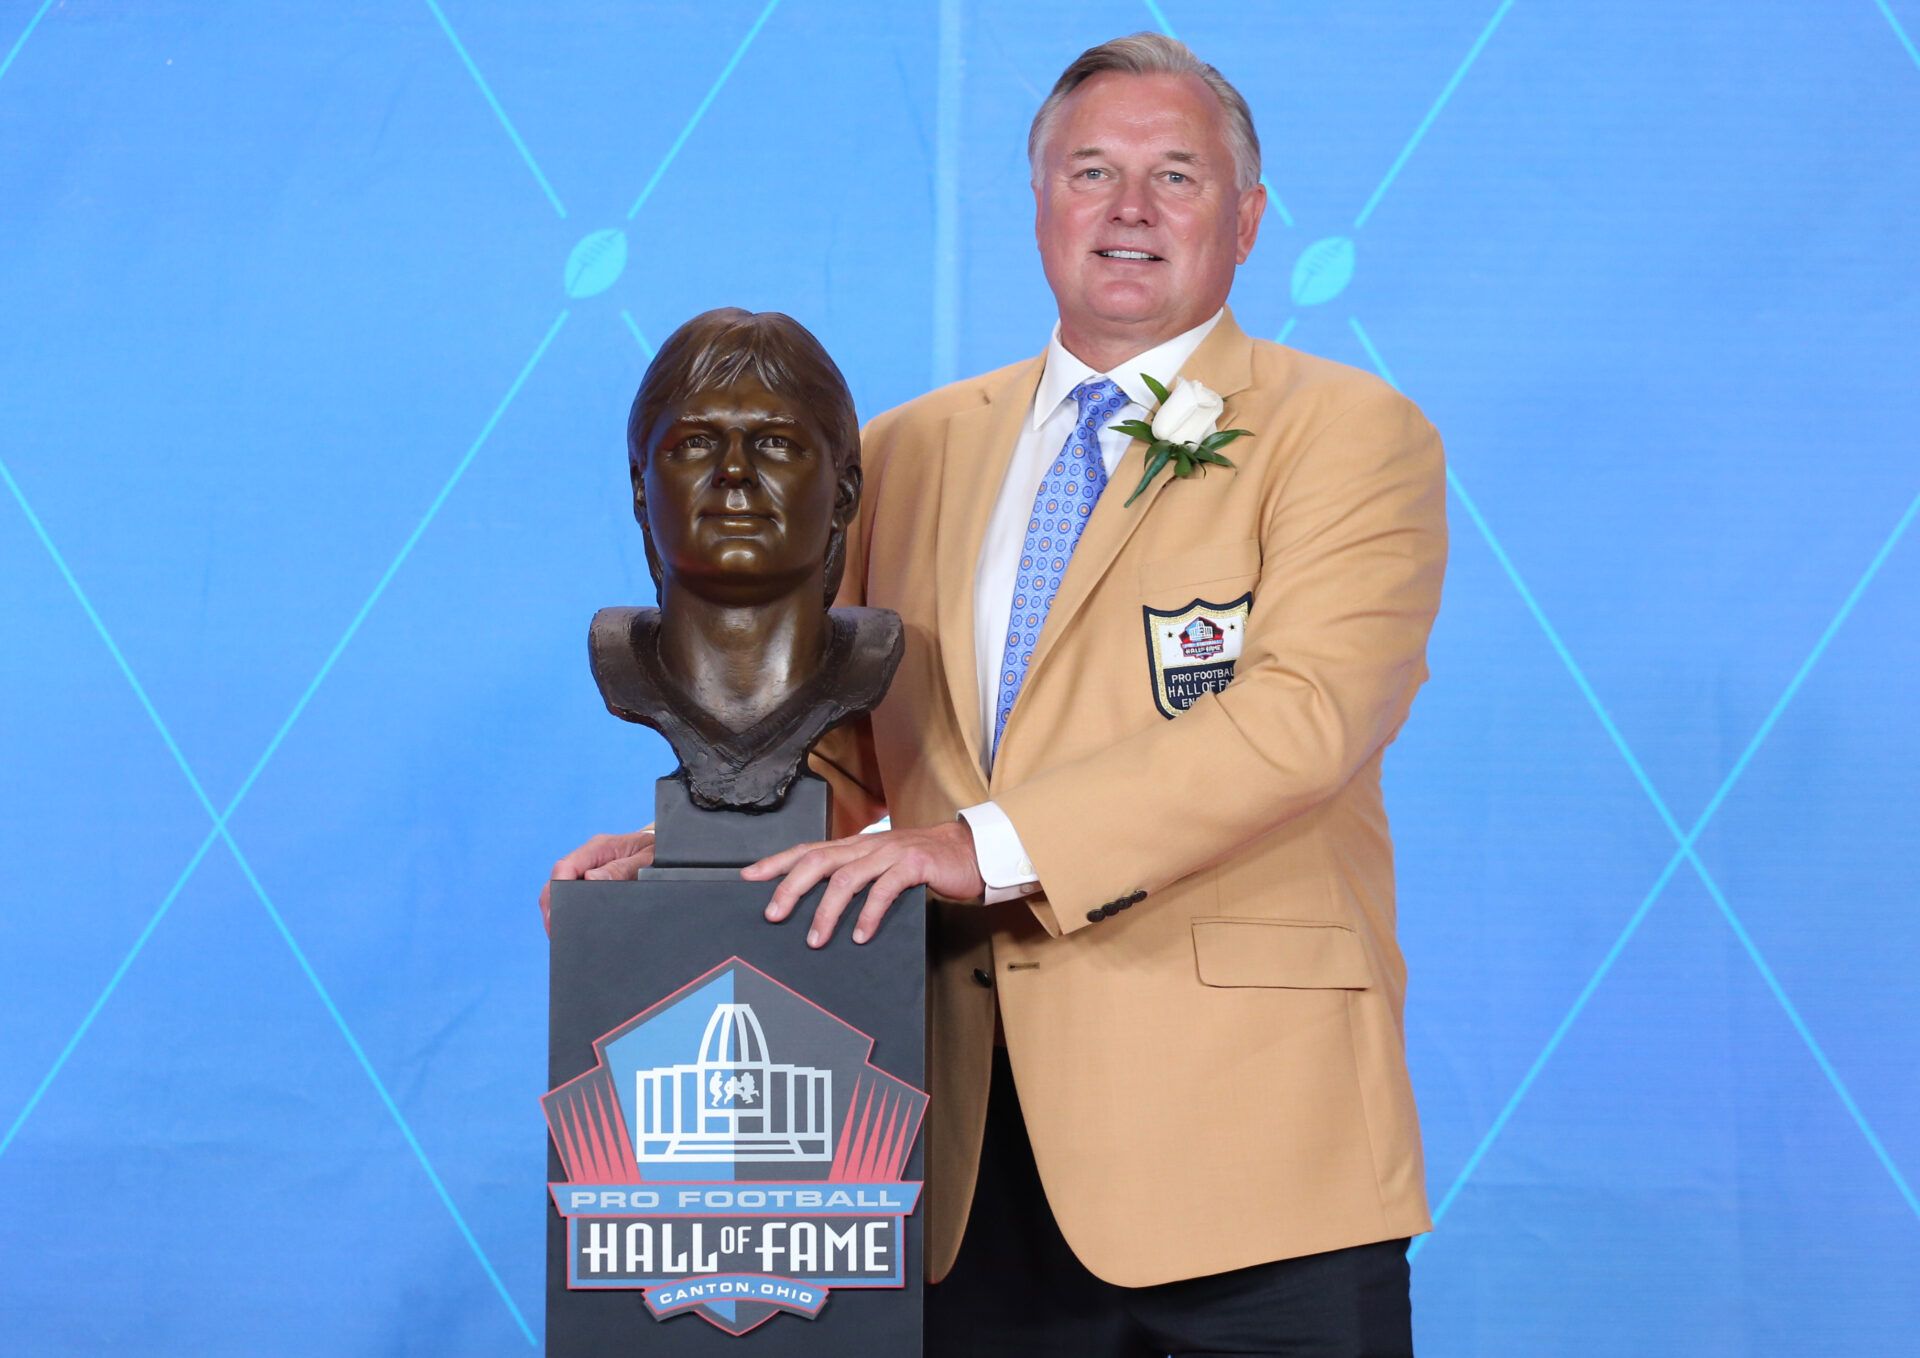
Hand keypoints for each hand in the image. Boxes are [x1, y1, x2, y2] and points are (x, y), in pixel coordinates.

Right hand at [539, 827, 655, 932]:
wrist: (666, 851)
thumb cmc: (658, 853)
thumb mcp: (646, 860)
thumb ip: (621, 869)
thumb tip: (591, 879)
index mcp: (600, 847)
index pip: (565, 867)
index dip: (556, 892)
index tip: (556, 916)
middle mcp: (590, 857)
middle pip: (558, 881)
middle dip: (554, 907)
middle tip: (557, 933)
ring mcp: (589, 868)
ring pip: (562, 890)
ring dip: (560, 910)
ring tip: (563, 934)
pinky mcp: (592, 880)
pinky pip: (574, 895)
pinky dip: (571, 910)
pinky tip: (574, 926)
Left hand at [744, 821, 986, 947]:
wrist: (970, 852)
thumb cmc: (925, 864)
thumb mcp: (883, 867)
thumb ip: (857, 879)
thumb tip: (822, 906)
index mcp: (856, 846)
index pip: (808, 850)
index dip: (777, 862)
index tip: (749, 878)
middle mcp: (867, 846)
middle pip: (818, 861)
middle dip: (791, 887)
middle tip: (773, 915)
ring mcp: (889, 853)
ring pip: (846, 878)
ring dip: (826, 911)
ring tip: (815, 939)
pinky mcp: (912, 865)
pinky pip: (884, 890)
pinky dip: (869, 915)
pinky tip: (860, 935)